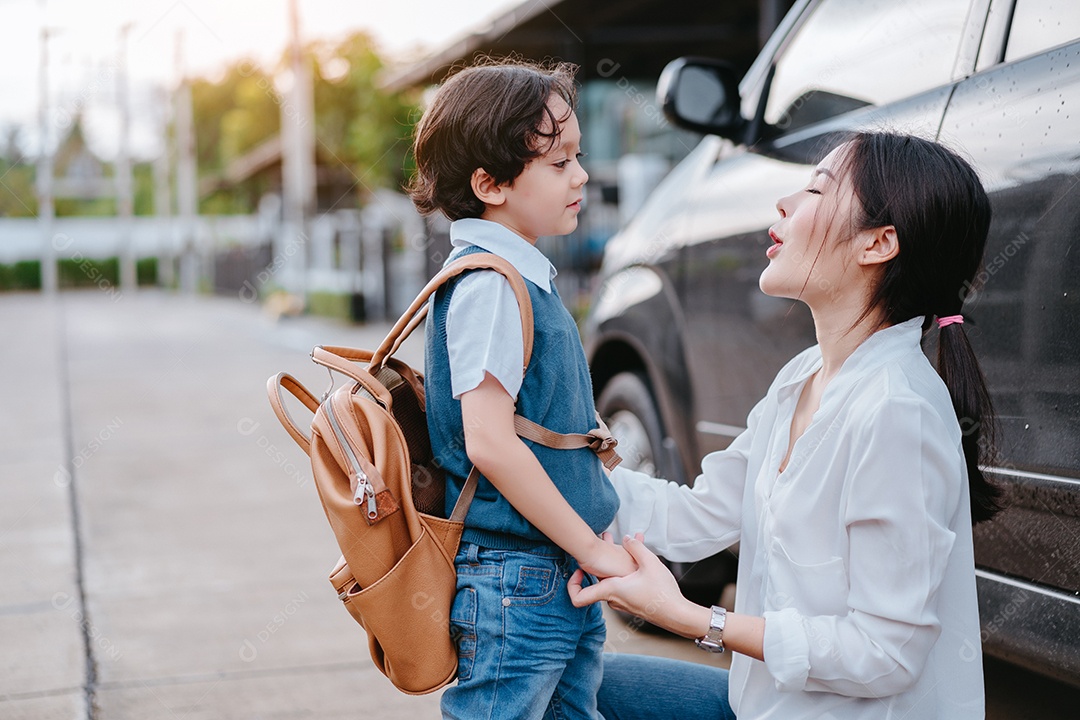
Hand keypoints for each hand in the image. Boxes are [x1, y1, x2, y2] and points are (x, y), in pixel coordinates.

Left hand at [568, 533, 686, 629]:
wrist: (678, 616)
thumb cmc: (663, 594)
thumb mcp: (650, 563)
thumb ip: (636, 547)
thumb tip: (627, 538)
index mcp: (611, 590)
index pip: (578, 597)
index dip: (572, 584)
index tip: (579, 569)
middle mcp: (613, 598)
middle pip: (597, 579)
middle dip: (601, 559)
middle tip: (606, 540)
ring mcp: (622, 601)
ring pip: (612, 579)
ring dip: (616, 562)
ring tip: (627, 543)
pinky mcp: (632, 601)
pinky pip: (623, 583)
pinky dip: (627, 570)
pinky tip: (641, 556)